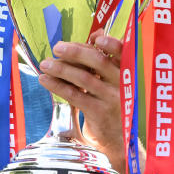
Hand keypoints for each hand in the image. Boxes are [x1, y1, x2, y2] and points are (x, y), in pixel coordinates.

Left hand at [37, 30, 123, 164]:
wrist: (118, 140)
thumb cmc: (112, 105)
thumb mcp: (113, 82)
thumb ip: (105, 61)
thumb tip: (97, 33)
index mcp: (128, 73)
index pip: (121, 53)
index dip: (109, 43)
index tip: (96, 37)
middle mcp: (123, 85)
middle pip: (99, 62)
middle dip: (77, 52)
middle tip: (58, 48)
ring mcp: (112, 99)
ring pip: (83, 78)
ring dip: (61, 69)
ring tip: (45, 64)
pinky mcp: (99, 113)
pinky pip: (74, 95)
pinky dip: (57, 85)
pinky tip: (45, 80)